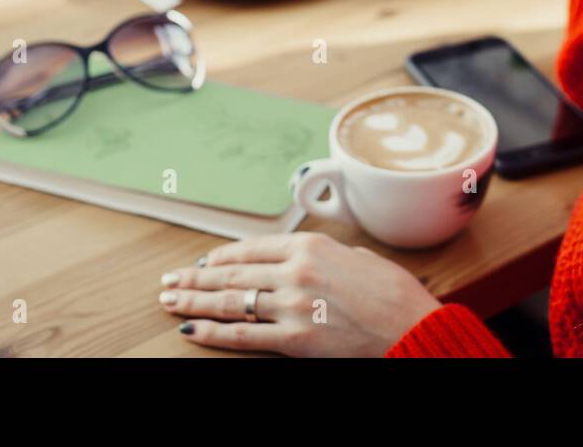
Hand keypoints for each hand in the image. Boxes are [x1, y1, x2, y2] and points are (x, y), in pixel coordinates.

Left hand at [157, 232, 442, 356]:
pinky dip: (212, 332)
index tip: (202, 261)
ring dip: (194, 301)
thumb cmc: (394, 294)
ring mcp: (292, 305)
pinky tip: (191, 330)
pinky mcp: (294, 338)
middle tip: (170, 281)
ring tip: (170, 302)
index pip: (250, 248)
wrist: (413, 327)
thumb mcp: (358, 257)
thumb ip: (327, 256)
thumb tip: (308, 260)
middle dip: (195, 278)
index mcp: (311, 245)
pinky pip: (242, 335)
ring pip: (229, 301)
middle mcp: (296, 270)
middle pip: (231, 273)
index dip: (220, 256)